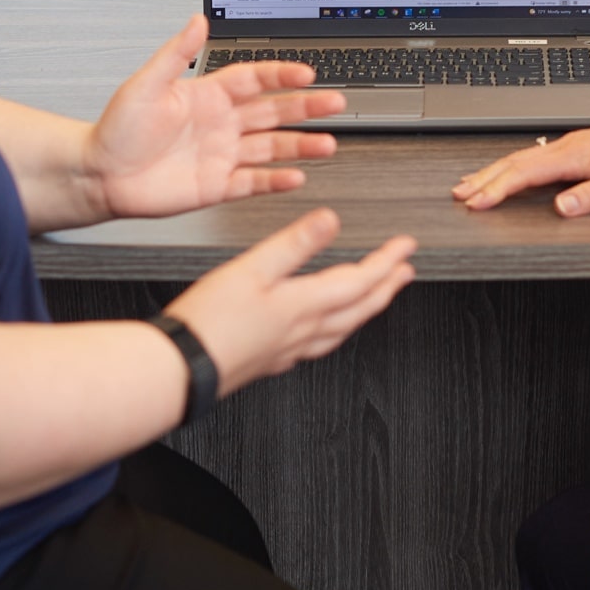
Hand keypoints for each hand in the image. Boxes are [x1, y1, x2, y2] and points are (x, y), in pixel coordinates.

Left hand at [85, 15, 345, 219]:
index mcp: (207, 95)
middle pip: (273, 112)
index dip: (280, 75)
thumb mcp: (145, 84)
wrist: (99, 174)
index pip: (254, 80)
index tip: (306, 72)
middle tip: (334, 103)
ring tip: (326, 144)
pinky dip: (275, 180)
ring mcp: (221, 155)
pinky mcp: (216, 185)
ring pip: (271, 147)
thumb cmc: (116, 129)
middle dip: (306, 107)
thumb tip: (197, 20)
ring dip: (300, 145)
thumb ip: (176, 53)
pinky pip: (253, 182)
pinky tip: (295, 177)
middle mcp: (220, 124)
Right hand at [165, 209, 415, 395]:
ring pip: (344, 329)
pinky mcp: (273, 360)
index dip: (387, 261)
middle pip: (360, 308)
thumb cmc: (209, 322)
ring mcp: (290, 350)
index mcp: (304, 305)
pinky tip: (326, 327)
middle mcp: (304, 331)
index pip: (360, 281)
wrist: (182, 369)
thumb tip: (331, 219)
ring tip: (378, 297)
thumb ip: (294, 244)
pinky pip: (322, 343)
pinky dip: (338, 328)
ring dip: (368, 309)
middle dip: (387, 287)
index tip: (407, 246)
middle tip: (407, 272)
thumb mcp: (252, 269)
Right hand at [452, 115, 589, 215]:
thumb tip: (561, 208)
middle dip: (485, 179)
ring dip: (494, 172)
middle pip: (516, 163)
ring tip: (471, 184)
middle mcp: (567, 147)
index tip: (477, 202)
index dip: (498, 189)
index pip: (526, 173)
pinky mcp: (576, 148)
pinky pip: (534, 157)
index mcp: (575, 155)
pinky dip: (512, 167)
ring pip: (522, 158)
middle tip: (460, 195)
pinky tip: (508, 172)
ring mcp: (570, 146)